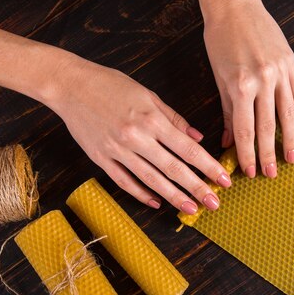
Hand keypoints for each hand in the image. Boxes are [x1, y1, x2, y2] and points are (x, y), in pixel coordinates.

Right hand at [49, 58, 231, 213]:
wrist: (70, 85)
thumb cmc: (110, 85)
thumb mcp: (147, 95)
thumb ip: (173, 118)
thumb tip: (197, 138)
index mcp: (151, 119)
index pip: (188, 149)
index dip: (208, 166)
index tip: (223, 180)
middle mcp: (136, 137)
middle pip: (173, 169)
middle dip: (197, 188)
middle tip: (214, 203)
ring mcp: (117, 150)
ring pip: (151, 179)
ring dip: (173, 197)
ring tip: (190, 209)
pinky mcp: (101, 159)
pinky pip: (125, 181)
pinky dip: (142, 194)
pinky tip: (157, 203)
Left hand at [198, 0, 293, 177]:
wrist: (236, 6)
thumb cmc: (221, 39)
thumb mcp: (218, 76)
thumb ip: (226, 111)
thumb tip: (227, 141)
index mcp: (240, 85)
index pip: (245, 129)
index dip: (248, 153)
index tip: (250, 171)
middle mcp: (263, 81)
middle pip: (267, 127)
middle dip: (268, 154)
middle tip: (270, 174)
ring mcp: (280, 72)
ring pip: (287, 115)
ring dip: (289, 141)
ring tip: (290, 159)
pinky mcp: (292, 64)